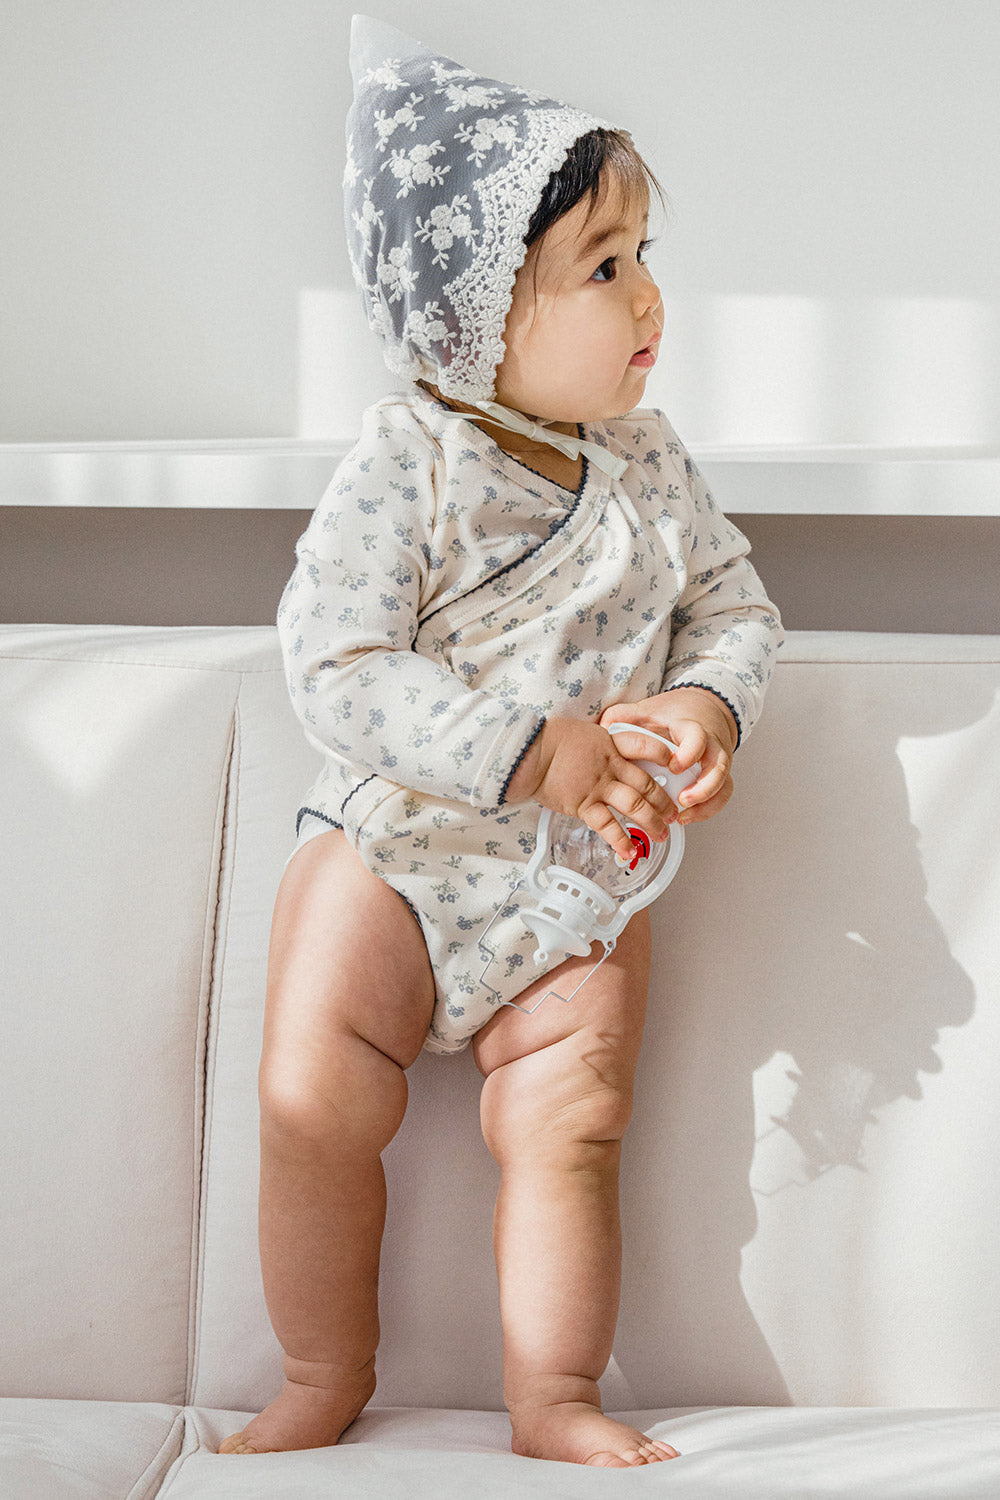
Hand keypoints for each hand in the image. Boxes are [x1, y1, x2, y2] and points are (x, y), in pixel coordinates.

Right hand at [504, 715, 676, 861]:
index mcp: (612, 744)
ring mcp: (598, 786)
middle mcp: (611, 766)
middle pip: (647, 783)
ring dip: (651, 823)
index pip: (646, 746)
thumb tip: (608, 753)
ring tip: (661, 835)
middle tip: (673, 814)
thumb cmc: (550, 740)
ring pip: (635, 806)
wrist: (529, 752)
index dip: (664, 755)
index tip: (676, 765)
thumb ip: (601, 746)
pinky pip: (607, 825)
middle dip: (664, 802)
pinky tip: (629, 851)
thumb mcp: (584, 733)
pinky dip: (620, 840)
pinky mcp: (583, 804)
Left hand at [599, 687, 736, 825]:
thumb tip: (603, 725)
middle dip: (703, 787)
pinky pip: (721, 796)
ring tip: (682, 817)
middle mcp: (711, 746)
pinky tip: (686, 818)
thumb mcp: (649, 710)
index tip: (673, 766)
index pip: (698, 738)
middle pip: (719, 767)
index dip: (689, 754)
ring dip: (706, 805)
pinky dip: (706, 810)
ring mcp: (717, 763)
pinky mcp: (719, 776)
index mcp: (692, 729)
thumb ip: (626, 715)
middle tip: (682, 800)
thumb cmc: (674, 714)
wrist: (702, 710)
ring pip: (724, 785)